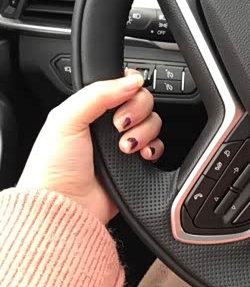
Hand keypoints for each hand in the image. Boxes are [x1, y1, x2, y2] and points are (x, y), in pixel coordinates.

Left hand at [17, 70, 163, 223]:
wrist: (65, 207)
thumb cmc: (54, 168)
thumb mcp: (66, 119)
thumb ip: (98, 93)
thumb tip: (133, 79)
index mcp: (90, 109)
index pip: (121, 84)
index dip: (128, 87)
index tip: (120, 100)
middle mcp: (108, 124)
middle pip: (142, 100)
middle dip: (137, 111)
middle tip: (119, 126)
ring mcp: (124, 143)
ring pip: (153, 122)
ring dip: (144, 131)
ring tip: (125, 147)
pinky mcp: (136, 163)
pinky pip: (158, 146)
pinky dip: (154, 148)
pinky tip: (141, 155)